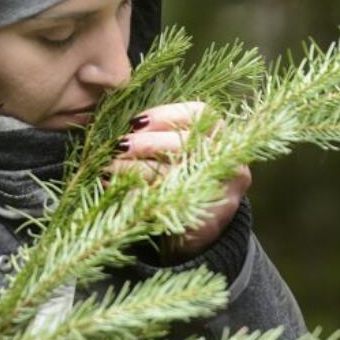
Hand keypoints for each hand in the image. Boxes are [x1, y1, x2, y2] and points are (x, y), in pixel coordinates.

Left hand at [105, 101, 251, 264]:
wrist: (201, 225)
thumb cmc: (185, 178)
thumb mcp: (181, 151)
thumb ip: (162, 134)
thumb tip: (125, 125)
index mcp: (224, 137)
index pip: (200, 114)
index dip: (165, 114)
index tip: (135, 122)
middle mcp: (229, 160)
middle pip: (187, 142)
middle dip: (147, 143)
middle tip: (119, 146)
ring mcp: (223, 190)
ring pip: (175, 172)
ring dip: (137, 168)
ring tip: (110, 167)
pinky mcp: (208, 218)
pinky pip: (168, 202)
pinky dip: (139, 195)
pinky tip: (118, 189)